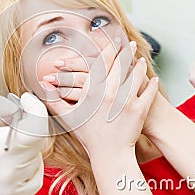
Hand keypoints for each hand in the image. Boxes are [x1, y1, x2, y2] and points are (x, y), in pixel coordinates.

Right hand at [0, 88, 46, 194]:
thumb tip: (12, 104)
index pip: (38, 127)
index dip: (36, 108)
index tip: (25, 101)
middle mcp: (10, 173)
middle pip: (39, 141)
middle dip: (26, 123)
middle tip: (4, 121)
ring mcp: (12, 189)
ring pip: (38, 158)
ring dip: (26, 144)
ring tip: (1, 140)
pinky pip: (34, 178)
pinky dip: (29, 164)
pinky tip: (9, 157)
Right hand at [41, 36, 157, 156]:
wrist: (108, 155)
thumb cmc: (87, 135)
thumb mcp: (67, 116)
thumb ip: (53, 99)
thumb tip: (41, 85)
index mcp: (92, 91)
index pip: (102, 63)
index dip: (110, 49)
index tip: (115, 39)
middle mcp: (109, 92)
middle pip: (120, 65)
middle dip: (127, 52)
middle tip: (131, 43)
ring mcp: (125, 101)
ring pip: (135, 75)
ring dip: (140, 66)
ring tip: (141, 60)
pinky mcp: (139, 110)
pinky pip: (148, 92)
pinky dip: (151, 84)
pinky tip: (154, 79)